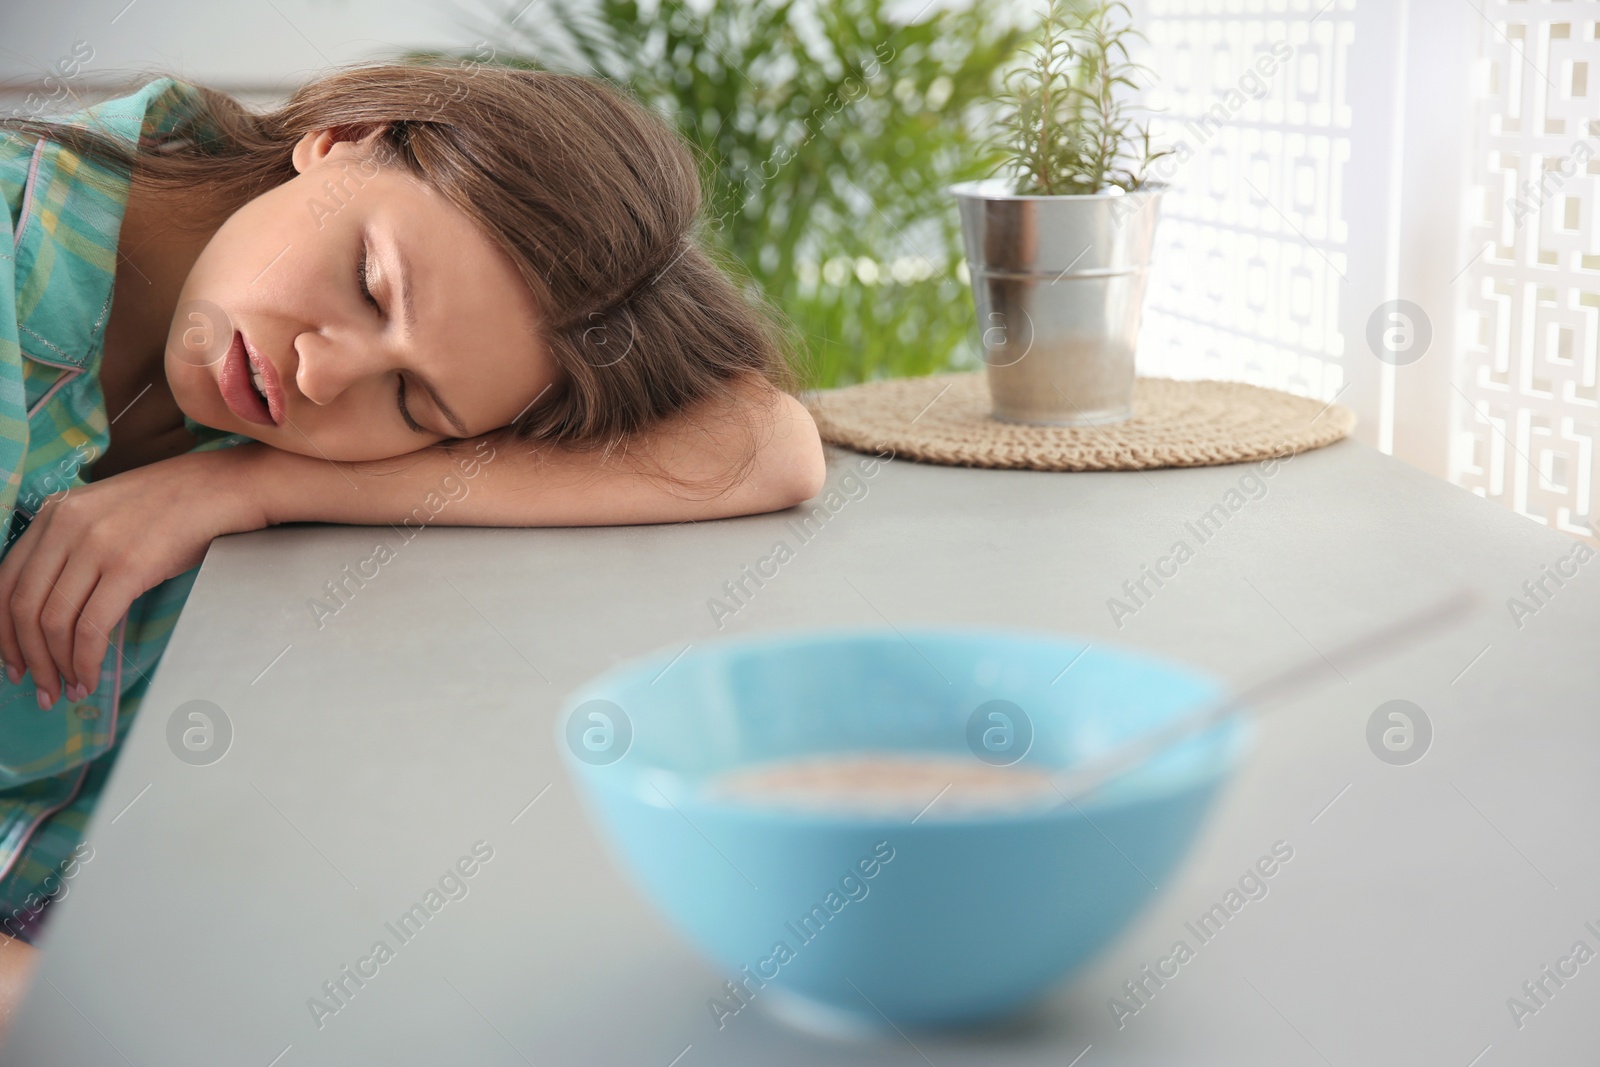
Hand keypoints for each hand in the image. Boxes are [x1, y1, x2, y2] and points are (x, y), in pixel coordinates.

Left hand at [0, 445, 269, 707]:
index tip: (15, 661)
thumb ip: (72, 549)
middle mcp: (65, 526)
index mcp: (53, 514)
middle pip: (23, 607)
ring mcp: (96, 545)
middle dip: (28, 658)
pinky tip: (91, 676)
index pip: (4, 582)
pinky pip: (92, 627)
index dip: (3, 631)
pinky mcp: (129, 566)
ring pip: (54, 622)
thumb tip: (55, 610)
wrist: (222, 487)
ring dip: (57, 666)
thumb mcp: (105, 516)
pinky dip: (86, 661)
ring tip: (69, 688)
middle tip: (41, 688)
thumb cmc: (173, 506)